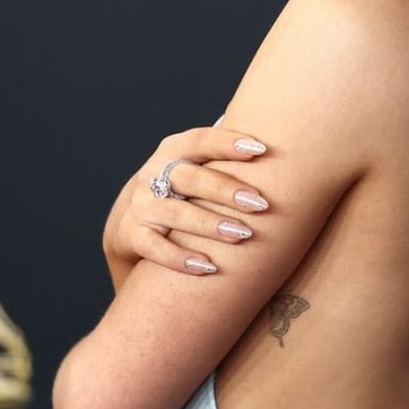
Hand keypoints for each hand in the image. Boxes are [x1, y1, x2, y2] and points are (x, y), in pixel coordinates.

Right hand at [104, 125, 269, 279]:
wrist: (132, 226)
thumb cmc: (183, 194)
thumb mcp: (197, 171)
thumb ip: (225, 159)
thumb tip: (277, 144)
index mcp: (172, 152)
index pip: (199, 141)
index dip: (227, 143)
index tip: (260, 150)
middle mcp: (152, 175)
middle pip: (189, 177)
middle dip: (225, 190)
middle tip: (259, 204)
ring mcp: (141, 205)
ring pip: (174, 213)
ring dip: (209, 224)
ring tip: (241, 235)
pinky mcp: (131, 235)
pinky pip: (154, 247)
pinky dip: (180, 258)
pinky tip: (208, 267)